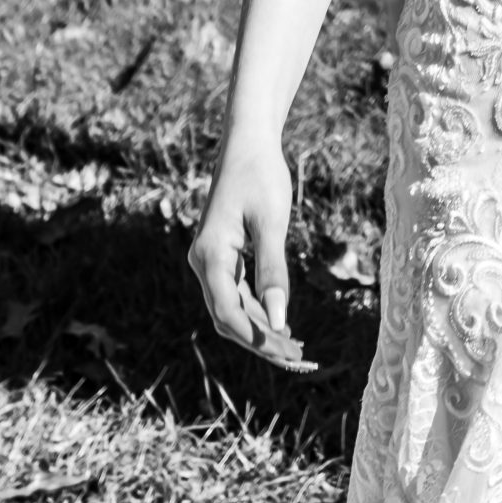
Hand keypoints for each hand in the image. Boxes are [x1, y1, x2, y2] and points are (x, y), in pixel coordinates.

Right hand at [189, 128, 311, 367]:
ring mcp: (210, 260)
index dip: (256, 337)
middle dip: (260, 340)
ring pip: (231, 308)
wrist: (247, 144)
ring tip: (295, 346)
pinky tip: (281, 321)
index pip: (227, 311)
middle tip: (298, 357)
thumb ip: (273, 271)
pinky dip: (257, 310)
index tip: (286, 354)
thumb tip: (280, 319)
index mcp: (210, 255)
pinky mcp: (221, 256)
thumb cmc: (261, 177)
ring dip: (260, 328)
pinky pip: (235, 293)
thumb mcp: (271, 224)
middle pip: (227, 316)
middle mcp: (204, 262)